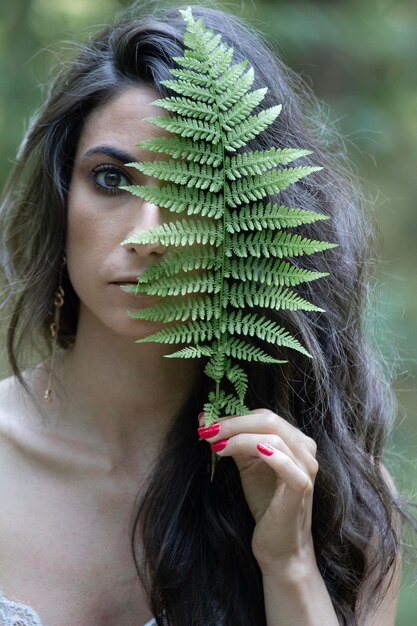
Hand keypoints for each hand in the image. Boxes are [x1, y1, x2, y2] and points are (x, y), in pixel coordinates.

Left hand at [197, 409, 318, 572]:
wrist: (280, 547)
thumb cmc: (266, 504)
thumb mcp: (249, 467)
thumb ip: (237, 444)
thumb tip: (210, 423)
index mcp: (296, 441)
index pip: (264, 417)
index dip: (234, 416)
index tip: (206, 421)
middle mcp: (306, 450)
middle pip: (268, 421)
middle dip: (232, 423)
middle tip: (206, 430)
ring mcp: (306, 468)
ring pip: (273, 436)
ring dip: (238, 436)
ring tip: (214, 444)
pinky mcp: (301, 487)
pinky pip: (284, 462)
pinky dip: (262, 451)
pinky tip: (235, 449)